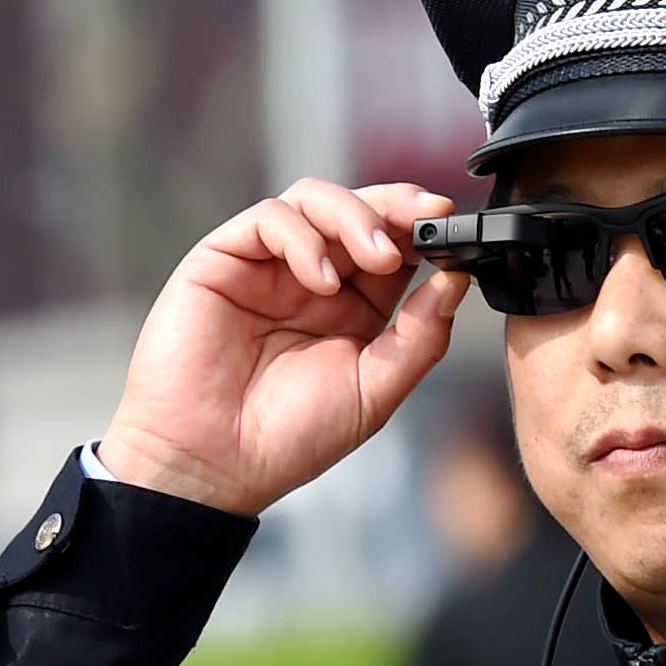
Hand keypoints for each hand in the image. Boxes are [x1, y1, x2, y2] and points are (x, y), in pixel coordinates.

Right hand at [91, 179, 462, 517]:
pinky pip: (269, 219)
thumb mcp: (373, 392)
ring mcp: (266, 267)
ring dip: (355, 217)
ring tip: (376, 257)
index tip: (454, 229)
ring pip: (314, 200)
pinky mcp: (222, 260)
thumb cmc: (285, 440)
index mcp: (350, 309)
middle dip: (398, 207)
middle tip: (428, 220)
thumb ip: (418, 338)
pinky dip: (304, 238)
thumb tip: (454, 281)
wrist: (210, 465)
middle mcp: (308, 279)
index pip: (393, 245)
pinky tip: (321, 281)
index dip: (424, 229)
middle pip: (358, 209)